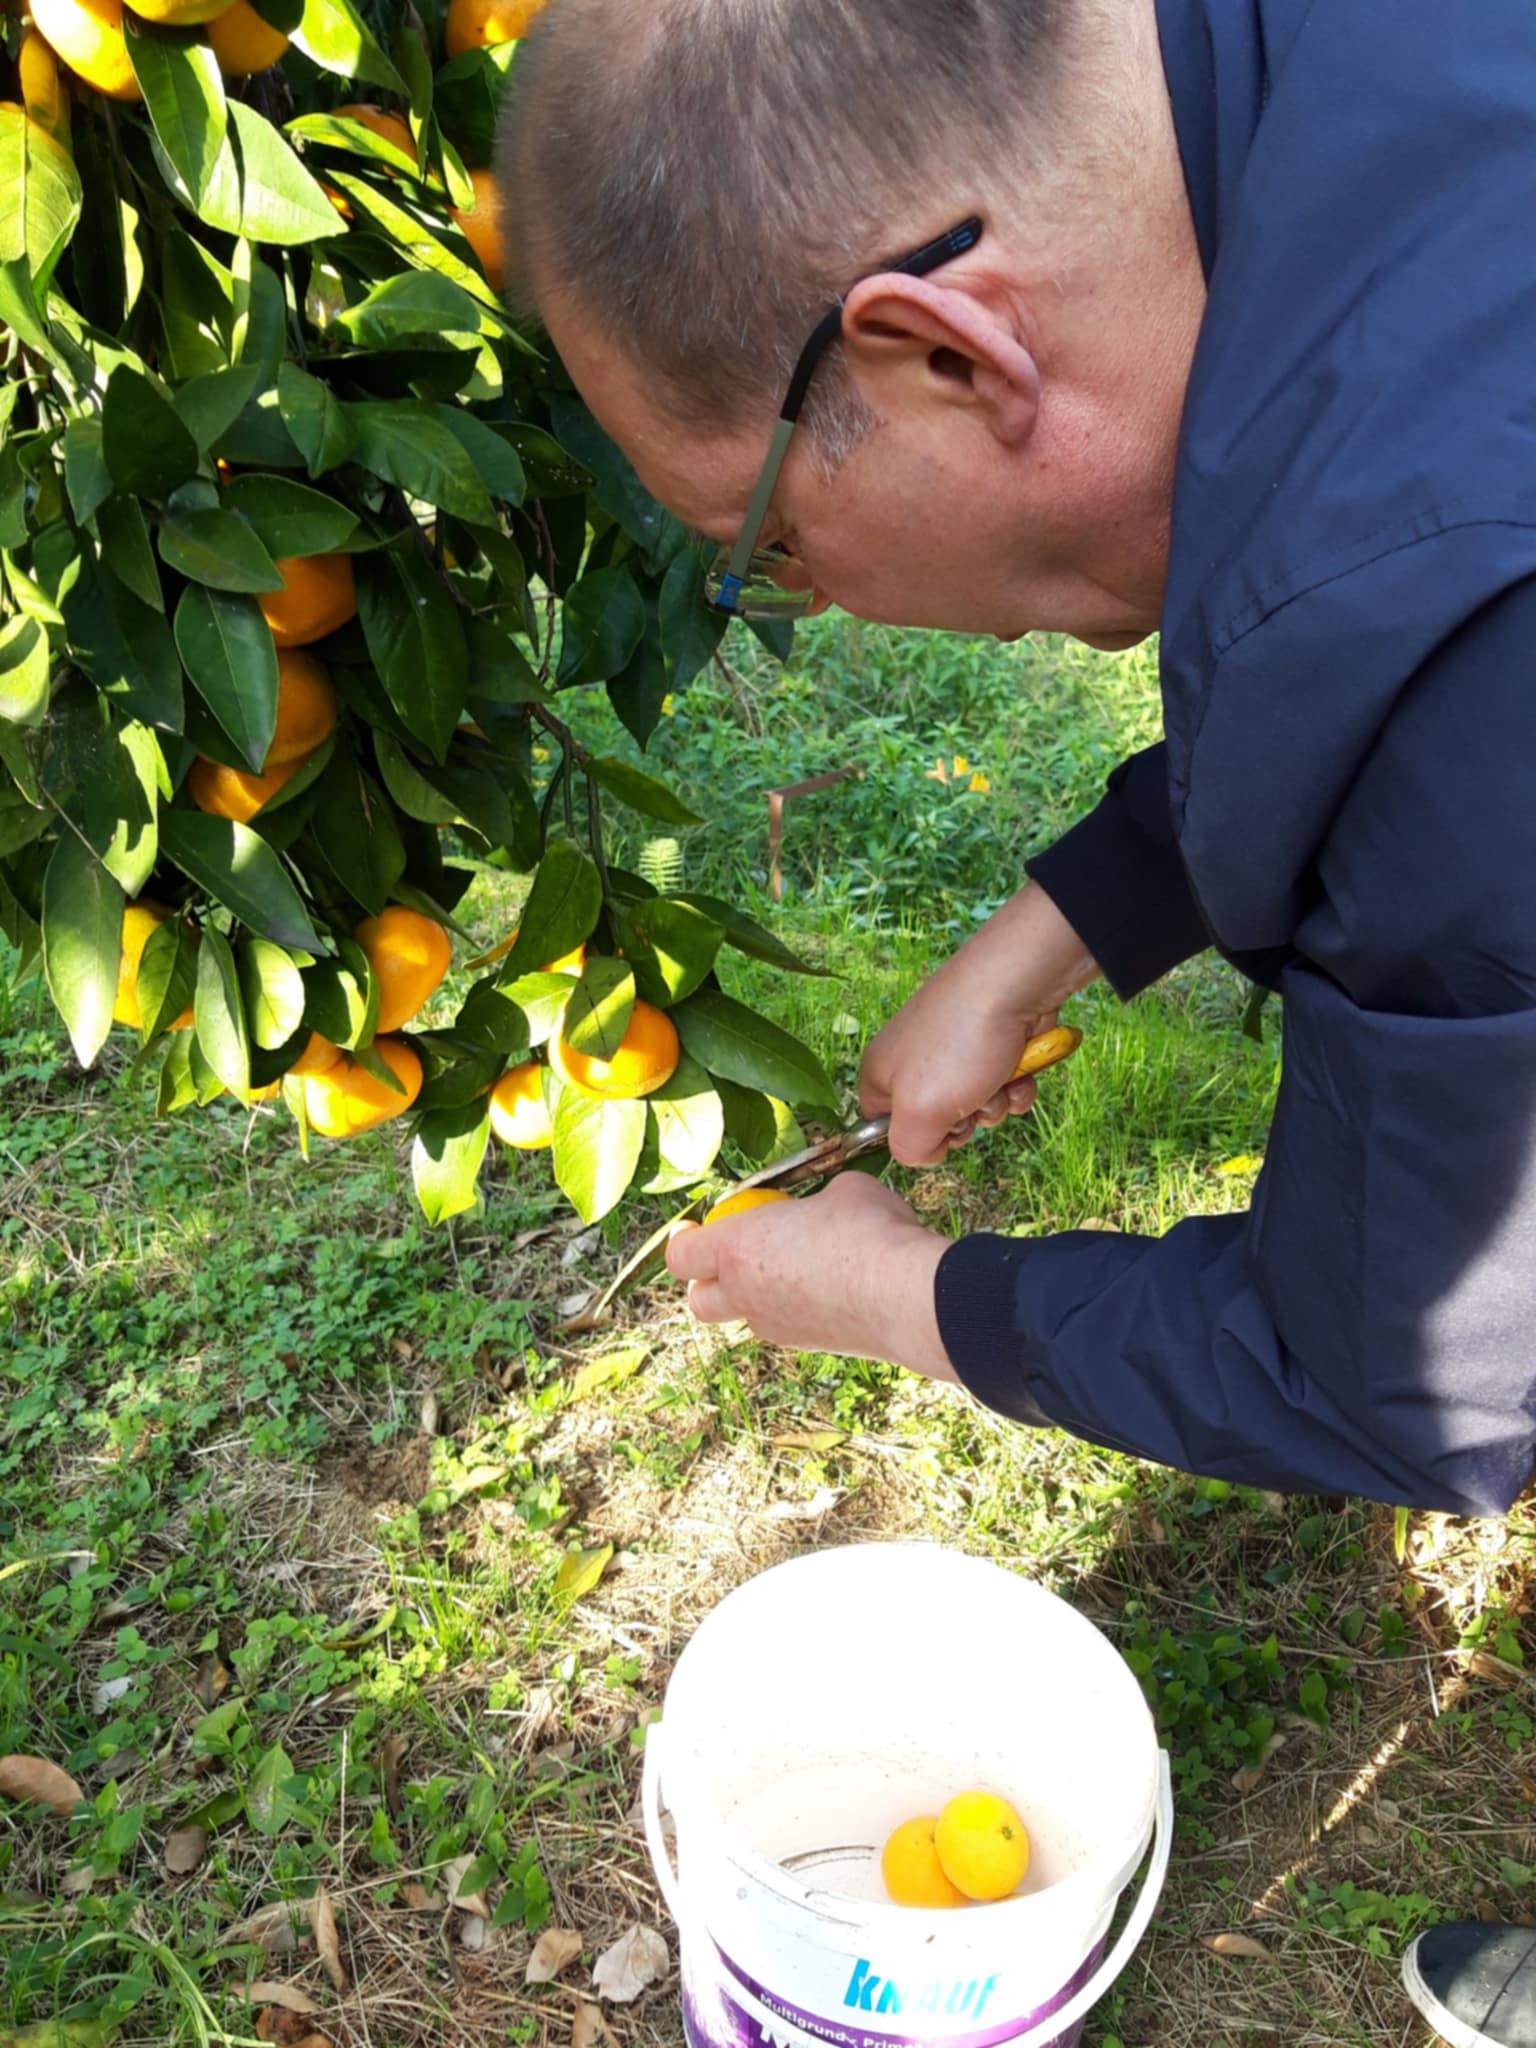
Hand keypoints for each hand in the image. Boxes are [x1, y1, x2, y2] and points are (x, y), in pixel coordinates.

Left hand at [665, 1173, 955, 1377]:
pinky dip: (797, 1309)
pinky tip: (832, 1289)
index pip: (681, 1256)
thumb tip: (827, 1206)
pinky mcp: (812, 1345)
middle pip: (700, 1301)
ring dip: (757, 1296)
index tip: (695, 1226)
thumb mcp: (842, 1190)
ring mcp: (778, 1327)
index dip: (684, 1240)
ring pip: (747, 1317)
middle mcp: (746, 1295)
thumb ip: (816, 1201)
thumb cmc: (868, 1232)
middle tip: (735, 1258)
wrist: (906, 1295)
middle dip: (709, 1281)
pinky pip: (787, 1326)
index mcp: (738, 1250)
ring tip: (795, 1269)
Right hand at [861, 883, 1098, 1165]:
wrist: (1015, 982)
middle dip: (965, 1121)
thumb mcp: (920, 1113)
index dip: (913, 1138)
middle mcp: (913, 1059)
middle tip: (972, 1101)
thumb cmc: (960, 1045)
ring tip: (1001, 1079)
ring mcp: (955, 1049)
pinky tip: (1023, 1072)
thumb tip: (926, 1153)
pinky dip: (1016, 1085)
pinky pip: (1002, 1084)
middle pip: (937, 1121)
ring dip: (995, 1104)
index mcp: (881, 1073)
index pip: (881, 1128)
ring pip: (976, 1105)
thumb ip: (909, 1149)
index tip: (936, 1130)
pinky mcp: (992, 1042)